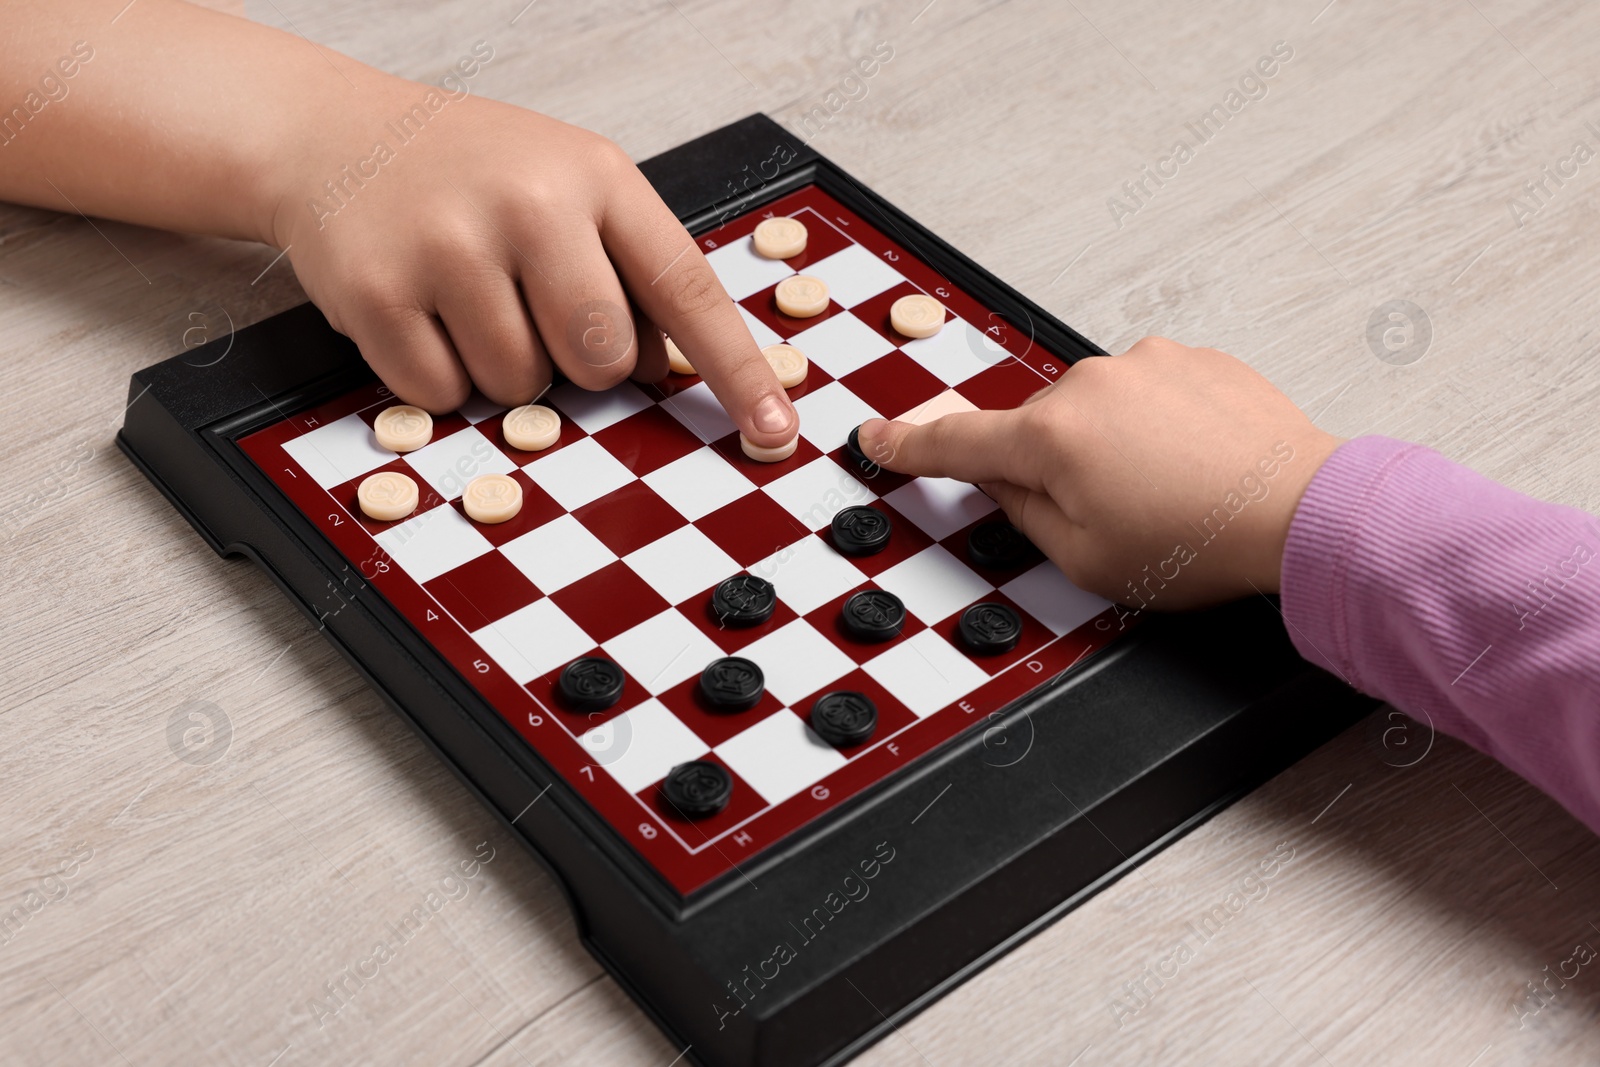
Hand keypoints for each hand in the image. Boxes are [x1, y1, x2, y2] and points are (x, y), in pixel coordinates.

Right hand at [269, 82, 796, 444]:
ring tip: (470, 297)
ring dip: (503, 369)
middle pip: (602, 359)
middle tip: (537, 308)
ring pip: (521, 388)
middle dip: (580, 362)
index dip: (738, 370)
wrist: (335, 135)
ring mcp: (450, 247)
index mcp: (595, 177)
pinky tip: (424, 312)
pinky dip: (439, 376)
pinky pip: (443, 395)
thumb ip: (628, 271)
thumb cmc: (470, 173)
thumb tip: (672, 377)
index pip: (686, 289)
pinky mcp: (380, 293)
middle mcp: (529, 204)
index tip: (776, 429)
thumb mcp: (569, 187)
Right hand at [856, 337, 1342, 607]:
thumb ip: (1020, 512)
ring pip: (1093, 412)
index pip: (956, 442)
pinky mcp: (1192, 360)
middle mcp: (1090, 385)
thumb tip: (997, 480)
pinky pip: (1146, 396)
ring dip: (1110, 449)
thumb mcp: (1084, 560)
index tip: (878, 437)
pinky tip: (1192, 470)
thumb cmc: (1203, 542)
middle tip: (1108, 520)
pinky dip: (1155, 431)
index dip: (909, 445)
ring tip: (1167, 498)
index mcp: (1050, 438)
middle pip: (1035, 432)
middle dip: (1054, 471)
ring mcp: (1145, 364)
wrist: (1302, 510)